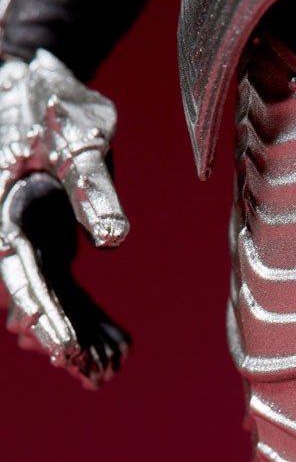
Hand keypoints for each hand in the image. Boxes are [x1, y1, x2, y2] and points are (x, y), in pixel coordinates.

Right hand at [0, 49, 129, 387]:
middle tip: (95, 375)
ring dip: (78, 334)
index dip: (45, 316)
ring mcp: (31, 240)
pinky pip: (65, 287)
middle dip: (63, 338)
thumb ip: (95, 189)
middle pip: (34, 298)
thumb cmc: (59, 106)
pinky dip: (87, 315)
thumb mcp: (81, 139)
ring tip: (111, 369)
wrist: (41, 86)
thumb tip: (114, 239)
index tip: (66, 352)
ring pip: (50, 299)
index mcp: (8, 214)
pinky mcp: (50, 241)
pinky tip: (118, 341)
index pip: (23, 276)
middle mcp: (13, 234)